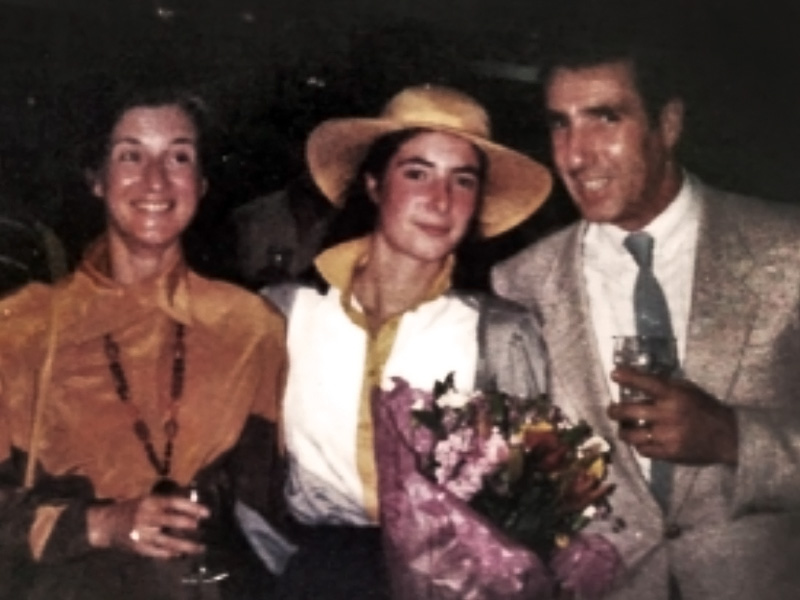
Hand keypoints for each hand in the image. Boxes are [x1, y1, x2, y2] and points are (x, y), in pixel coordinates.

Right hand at [87, 493, 209, 558]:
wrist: (106, 524)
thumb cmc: (131, 508)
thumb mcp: (147, 499)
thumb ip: (166, 502)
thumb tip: (192, 502)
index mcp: (149, 502)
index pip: (174, 503)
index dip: (191, 507)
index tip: (206, 512)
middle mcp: (146, 517)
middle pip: (171, 520)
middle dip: (188, 524)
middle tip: (201, 528)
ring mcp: (142, 534)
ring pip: (167, 541)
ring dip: (185, 545)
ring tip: (199, 547)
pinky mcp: (138, 547)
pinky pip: (158, 552)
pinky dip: (170, 554)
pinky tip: (180, 554)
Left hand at [607, 367, 738, 465]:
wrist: (728, 437)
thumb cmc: (705, 409)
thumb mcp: (688, 390)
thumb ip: (664, 386)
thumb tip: (636, 379)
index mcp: (674, 395)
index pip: (646, 383)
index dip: (627, 377)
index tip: (614, 374)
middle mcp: (667, 414)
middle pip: (628, 412)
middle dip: (614, 411)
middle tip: (612, 410)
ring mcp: (666, 436)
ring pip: (630, 435)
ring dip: (623, 431)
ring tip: (624, 428)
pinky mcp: (669, 454)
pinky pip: (643, 450)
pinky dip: (639, 445)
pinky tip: (641, 441)